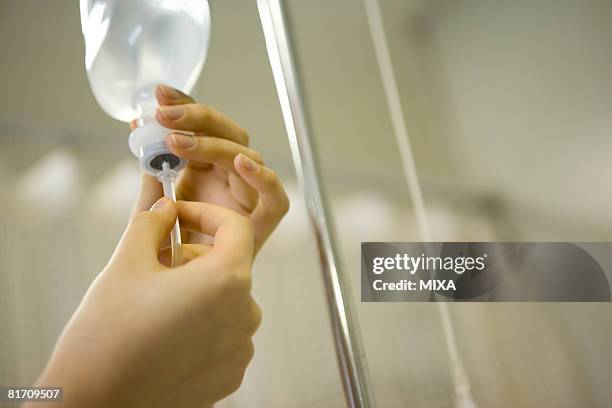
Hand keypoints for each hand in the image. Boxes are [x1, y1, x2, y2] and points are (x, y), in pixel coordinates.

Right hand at [29, 198, 260, 407]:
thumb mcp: (126, 262)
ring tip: (156, 302)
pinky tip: (165, 334)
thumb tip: (168, 208)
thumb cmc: (107, 334)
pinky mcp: (230, 375)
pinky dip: (202, 324)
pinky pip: (224, 333)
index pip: (237, 228)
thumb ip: (153, 222)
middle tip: (154, 263)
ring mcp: (240, 349)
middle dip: (194, 256)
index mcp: (228, 280)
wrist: (94, 405)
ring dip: (198, 291)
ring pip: (226, 300)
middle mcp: (245, 314)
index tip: (178, 216)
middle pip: (229, 265)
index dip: (206, 213)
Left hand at [132, 85, 288, 254]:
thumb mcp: (155, 210)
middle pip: (227, 133)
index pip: (203, 126)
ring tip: (176, 142)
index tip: (159, 94)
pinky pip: (275, 198)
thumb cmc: (172, 255)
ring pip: (245, 156)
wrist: (186, 299)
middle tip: (164, 115)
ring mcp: (248, 196)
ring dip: (213, 144)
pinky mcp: (263, 222)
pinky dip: (263, 178)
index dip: (186, 104)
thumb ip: (152, 176)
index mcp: (206, 168)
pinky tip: (240, 163)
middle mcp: (230, 177)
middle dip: (197, 118)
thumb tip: (139, 132)